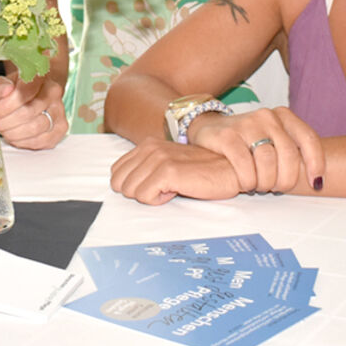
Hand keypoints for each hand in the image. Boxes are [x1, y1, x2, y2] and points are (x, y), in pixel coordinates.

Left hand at [0, 73, 65, 150]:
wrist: (36, 93)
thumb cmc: (18, 89)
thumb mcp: (4, 83)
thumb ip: (0, 86)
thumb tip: (5, 90)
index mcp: (40, 78)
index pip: (23, 93)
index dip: (6, 105)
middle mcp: (53, 93)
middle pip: (28, 113)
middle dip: (7, 122)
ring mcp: (59, 111)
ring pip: (35, 128)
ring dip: (14, 133)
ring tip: (5, 130)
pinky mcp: (61, 128)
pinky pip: (41, 141)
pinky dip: (24, 142)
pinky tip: (16, 136)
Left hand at [110, 139, 244, 204]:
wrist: (229, 169)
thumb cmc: (201, 171)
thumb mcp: (169, 164)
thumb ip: (146, 170)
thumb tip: (124, 187)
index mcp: (147, 145)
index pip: (116, 173)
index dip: (133, 186)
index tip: (155, 185)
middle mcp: (150, 148)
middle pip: (119, 184)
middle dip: (139, 193)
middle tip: (164, 188)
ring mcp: (158, 158)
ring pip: (130, 192)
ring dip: (151, 196)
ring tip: (173, 188)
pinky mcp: (167, 172)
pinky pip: (145, 197)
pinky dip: (160, 200)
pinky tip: (177, 191)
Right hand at [187, 108, 324, 193]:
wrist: (208, 128)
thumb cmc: (247, 141)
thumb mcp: (272, 139)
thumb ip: (291, 151)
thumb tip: (317, 180)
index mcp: (283, 116)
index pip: (308, 139)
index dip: (316, 163)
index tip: (316, 183)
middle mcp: (267, 117)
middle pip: (289, 155)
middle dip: (286, 179)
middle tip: (277, 189)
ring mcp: (247, 124)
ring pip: (268, 161)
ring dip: (266, 182)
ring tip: (259, 186)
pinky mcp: (227, 136)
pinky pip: (244, 165)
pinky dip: (248, 180)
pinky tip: (245, 183)